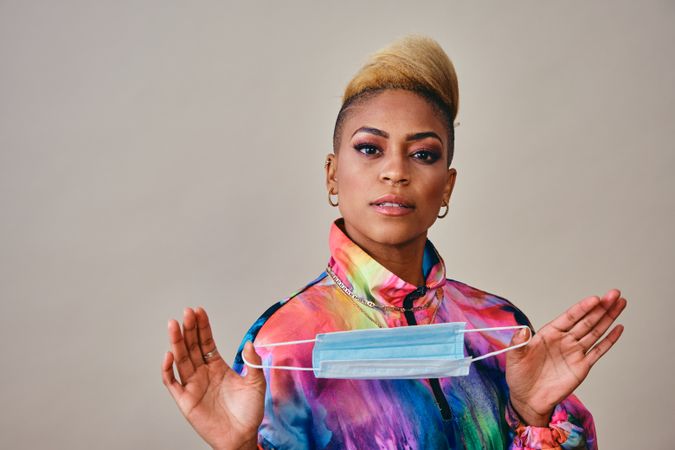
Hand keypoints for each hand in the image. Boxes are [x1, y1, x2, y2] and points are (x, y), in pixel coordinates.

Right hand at [162, 307, 264, 449]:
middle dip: (189, 329)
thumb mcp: (256, 382)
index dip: (202, 327)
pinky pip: (172, 383)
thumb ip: (253, 362)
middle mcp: (202, 373)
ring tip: (174, 325)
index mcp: (217, 366)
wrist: (242, 437)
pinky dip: (167, 370)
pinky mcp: (185, 400)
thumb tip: (250, 343)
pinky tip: (169, 355)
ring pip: (181, 360)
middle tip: (187, 313)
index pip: (206, 342)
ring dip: (176, 343)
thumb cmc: (249, 412)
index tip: (199, 311)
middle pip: (192, 347)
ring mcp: (193, 385)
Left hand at [505, 289, 626, 425]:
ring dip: (608, 318)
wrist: (528, 399)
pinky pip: (598, 351)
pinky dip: (609, 340)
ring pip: (596, 331)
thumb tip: (523, 330)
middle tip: (614, 294)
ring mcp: (575, 352)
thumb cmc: (519, 376)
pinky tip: (618, 328)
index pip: (570, 317)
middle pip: (587, 320)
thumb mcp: (515, 357)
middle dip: (601, 307)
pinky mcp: (582, 366)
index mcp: (549, 333)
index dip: (583, 307)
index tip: (596, 298)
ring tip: (620, 303)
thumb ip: (519, 342)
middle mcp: (564, 340)